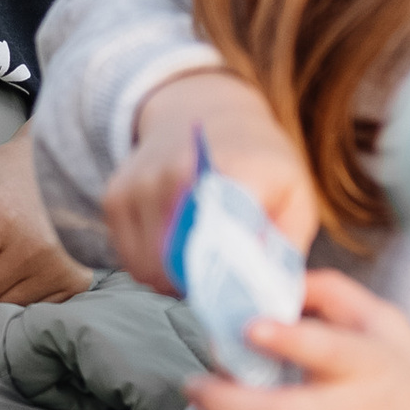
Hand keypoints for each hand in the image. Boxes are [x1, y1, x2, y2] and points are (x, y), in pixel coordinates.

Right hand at [102, 69, 318, 296]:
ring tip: (198, 264)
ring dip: (171, 281)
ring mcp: (140, 185)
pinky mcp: (115, 197)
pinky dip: (150, 267)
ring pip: (148, 270)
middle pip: (178, 268)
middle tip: (220, 283)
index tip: (238, 295)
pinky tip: (174, 249)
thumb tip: (270, 300)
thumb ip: (285, 248)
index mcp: (233, 172)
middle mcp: (178, 174)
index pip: (223, 244)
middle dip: (199, 288)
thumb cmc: (258, 164)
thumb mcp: (295, 197)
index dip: (227, 281)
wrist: (205, 110)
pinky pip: (128, 258)